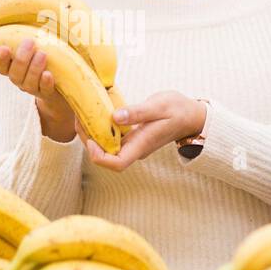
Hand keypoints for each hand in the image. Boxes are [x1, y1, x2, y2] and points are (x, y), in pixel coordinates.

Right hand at [0, 39, 76, 141]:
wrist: (61, 83)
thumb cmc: (44, 57)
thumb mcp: (35, 47)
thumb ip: (28, 37)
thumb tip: (32, 14)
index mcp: (13, 68)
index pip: (1, 67)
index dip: (0, 59)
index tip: (4, 47)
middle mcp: (20, 79)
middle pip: (14, 74)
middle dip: (21, 58)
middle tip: (30, 42)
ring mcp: (33, 88)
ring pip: (28, 82)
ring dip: (34, 68)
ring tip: (42, 54)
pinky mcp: (47, 93)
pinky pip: (44, 90)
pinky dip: (45, 83)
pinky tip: (48, 74)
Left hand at [81, 91, 205, 171]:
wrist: (191, 115)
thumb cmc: (178, 110)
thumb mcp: (159, 105)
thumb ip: (138, 112)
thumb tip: (115, 117)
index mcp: (141, 145)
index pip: (117, 164)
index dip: (99, 157)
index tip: (91, 140)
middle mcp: (135, 148)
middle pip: (105, 156)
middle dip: (88, 140)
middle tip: (79, 117)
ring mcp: (133, 144)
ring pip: (106, 146)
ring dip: (91, 133)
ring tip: (82, 112)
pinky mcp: (131, 136)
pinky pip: (111, 137)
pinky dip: (99, 127)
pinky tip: (94, 111)